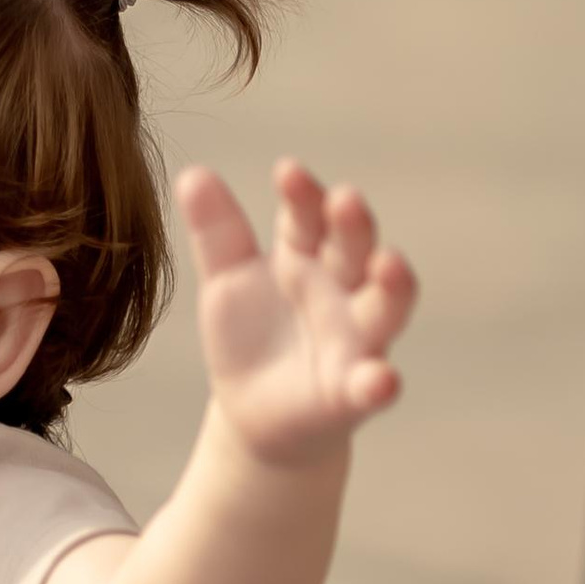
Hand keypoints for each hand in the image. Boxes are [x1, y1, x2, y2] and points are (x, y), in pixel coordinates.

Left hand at [180, 159, 416, 468]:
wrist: (254, 412)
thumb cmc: (251, 335)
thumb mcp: (227, 280)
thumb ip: (217, 232)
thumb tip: (192, 173)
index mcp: (306, 256)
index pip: (309, 218)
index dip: (303, 196)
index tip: (287, 171)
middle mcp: (341, 290)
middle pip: (354, 250)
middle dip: (353, 225)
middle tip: (345, 198)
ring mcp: (354, 339)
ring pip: (384, 307)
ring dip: (392, 286)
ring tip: (390, 263)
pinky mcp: (352, 391)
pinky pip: (371, 386)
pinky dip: (379, 383)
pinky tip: (381, 382)